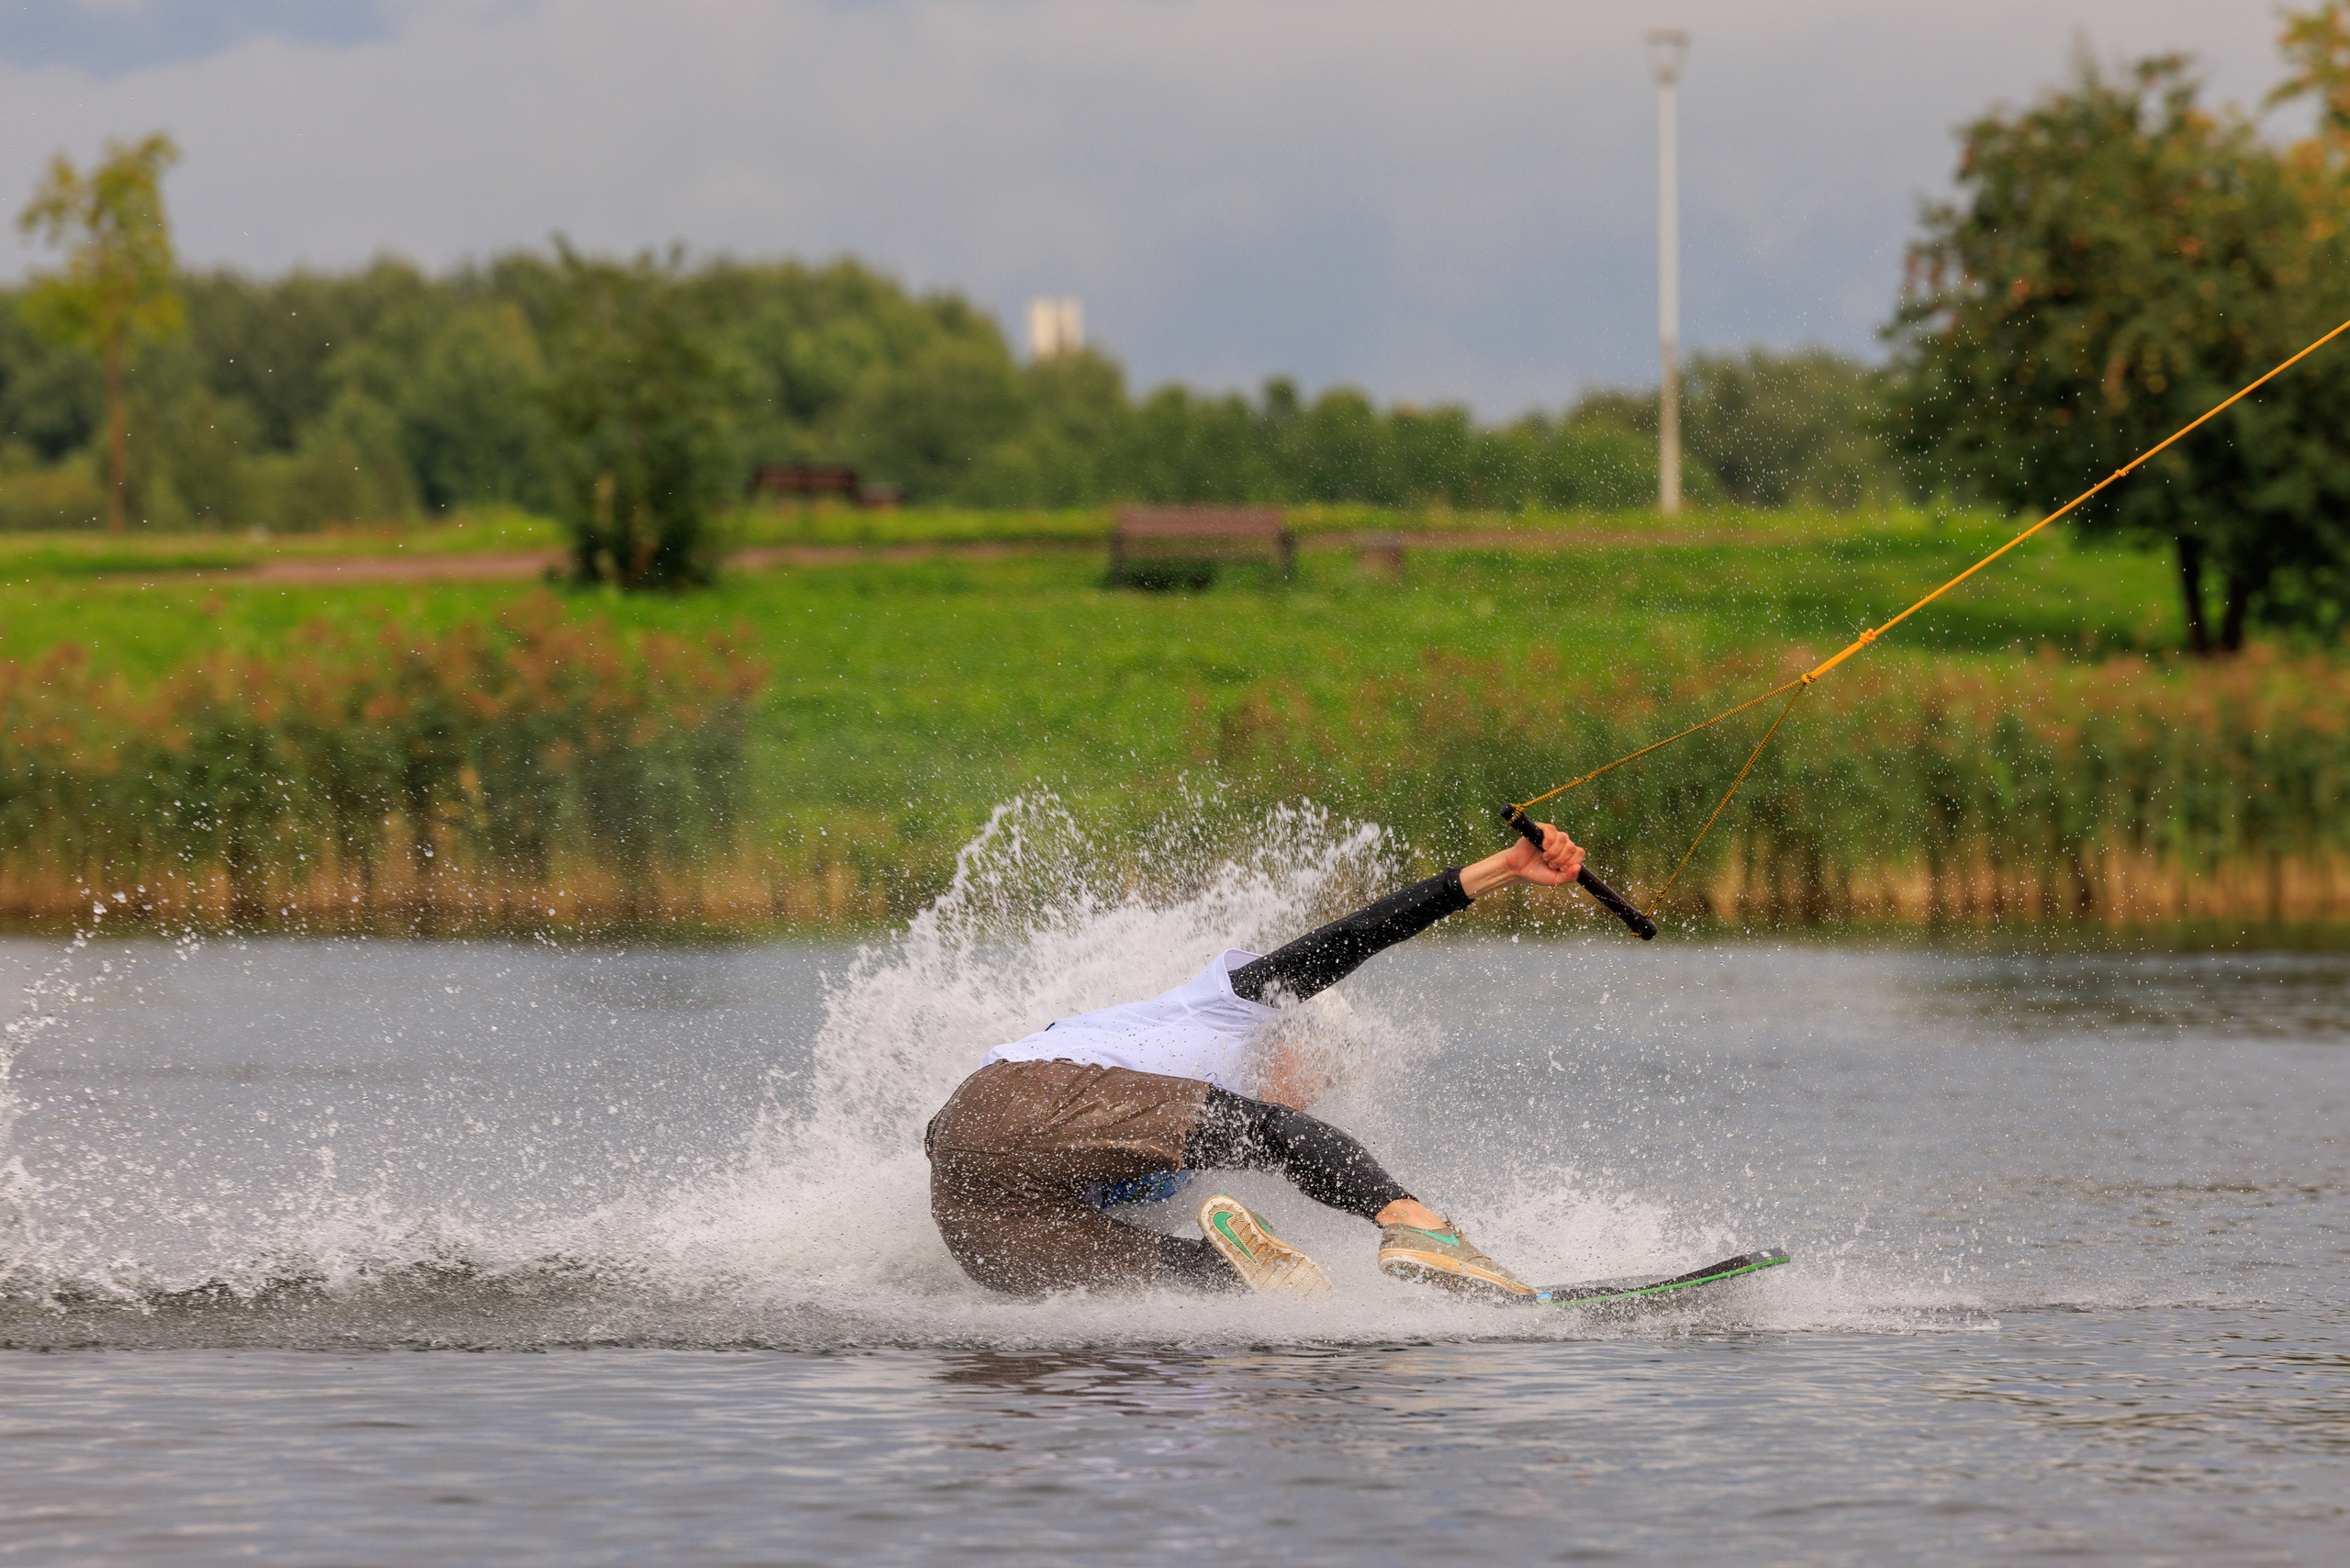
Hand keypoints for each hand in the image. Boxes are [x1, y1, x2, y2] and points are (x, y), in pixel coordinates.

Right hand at [1459, 820, 1584, 897]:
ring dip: (1555, 851)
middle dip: (1561, 859)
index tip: (1560, 869)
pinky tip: (1544, 847)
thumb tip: (1578, 867)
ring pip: (1563, 838)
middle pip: (1572, 846)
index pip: (1580, 852)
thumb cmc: (1537, 873)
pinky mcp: (1541, 829)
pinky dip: (1549, 839)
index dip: (1572, 861)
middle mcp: (1562, 843)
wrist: (1518, 869)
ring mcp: (1552, 836)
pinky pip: (1552, 829)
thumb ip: (1569, 876)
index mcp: (1567, 853)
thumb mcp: (1555, 880)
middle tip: (1550, 864)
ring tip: (1545, 857)